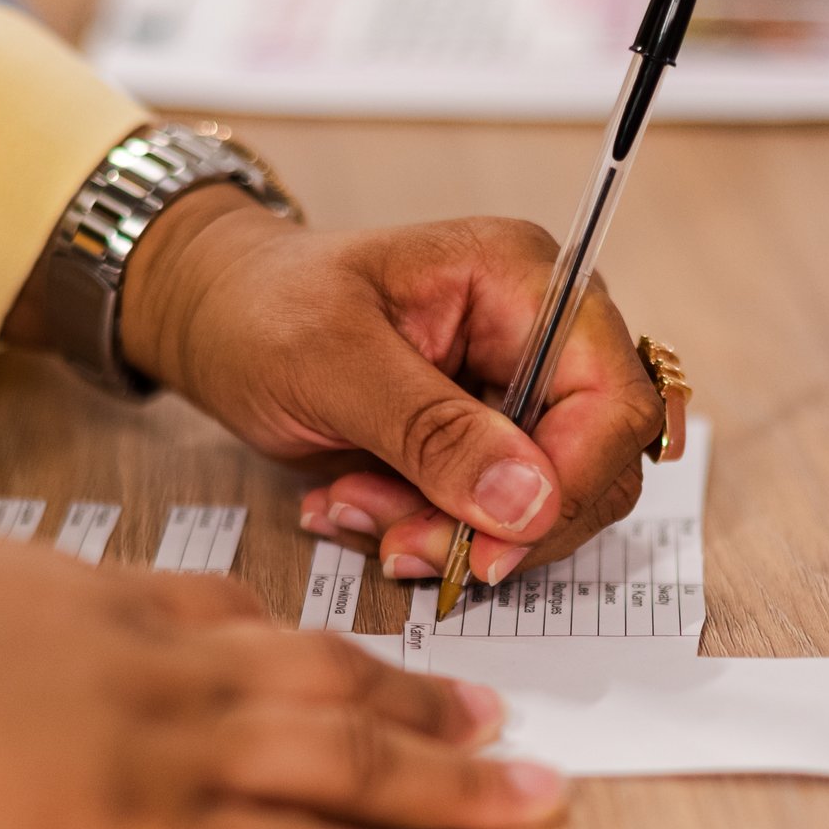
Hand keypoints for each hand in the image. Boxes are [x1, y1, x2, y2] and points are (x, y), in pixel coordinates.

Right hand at [0, 471, 567, 828]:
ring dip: (450, 785)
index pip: (238, 618)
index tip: (375, 656)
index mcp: (90, 601)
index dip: (320, 643)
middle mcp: (156, 664)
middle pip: (325, 683)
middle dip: (422, 707)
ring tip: (530, 800)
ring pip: (347, 765)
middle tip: (498, 722)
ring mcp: (162, 746)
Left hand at [107, 188, 666, 586]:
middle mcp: (539, 335)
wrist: (215, 317)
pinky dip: (423, 532)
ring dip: (447, 532)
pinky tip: (355, 505)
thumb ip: (433, 431)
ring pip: (542, 508)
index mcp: (525, 281)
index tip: (492, 546)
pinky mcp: (484, 443)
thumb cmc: (263, 306)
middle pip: (592, 467)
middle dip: (498, 524)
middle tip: (399, 540)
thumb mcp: (332, 363)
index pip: (613, 399)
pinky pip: (491, 519)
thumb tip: (528, 499)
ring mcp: (515, 393)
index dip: (570, 485)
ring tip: (355, 508)